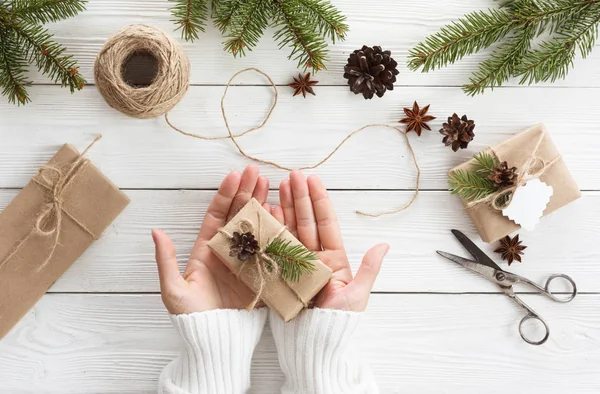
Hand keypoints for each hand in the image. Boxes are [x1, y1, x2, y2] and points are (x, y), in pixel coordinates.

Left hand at [152, 165, 269, 314]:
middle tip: (257, 172)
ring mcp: (247, 260)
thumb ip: (166, 259)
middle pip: (238, 215)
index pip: (217, 215)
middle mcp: (228, 251)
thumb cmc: (191, 317)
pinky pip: (270, 247)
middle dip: (247, 192)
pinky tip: (281, 213)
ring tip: (271, 184)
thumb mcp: (173, 289)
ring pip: (255, 226)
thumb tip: (156, 231)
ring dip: (263, 204)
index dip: (225, 194)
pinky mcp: (262, 272)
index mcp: (207, 249)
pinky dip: (276, 230)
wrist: (214, 340)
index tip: (235, 175)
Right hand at [270, 171, 388, 311]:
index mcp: (333, 259)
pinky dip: (270, 229)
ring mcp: (294, 264)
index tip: (312, 179)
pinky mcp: (279, 272)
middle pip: (305, 222)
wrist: (315, 344)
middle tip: (292, 175)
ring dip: (284, 207)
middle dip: (299, 197)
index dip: (319, 201)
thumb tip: (384, 245)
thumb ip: (369, 268)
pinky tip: (267, 210)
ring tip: (278, 185)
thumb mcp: (357, 294)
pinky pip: (274, 247)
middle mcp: (313, 258)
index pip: (326, 223)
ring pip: (289, 229)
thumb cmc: (338, 322)